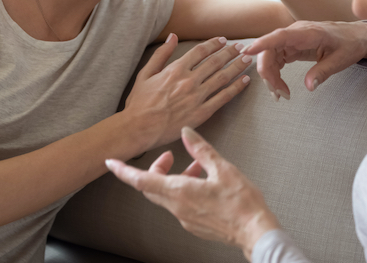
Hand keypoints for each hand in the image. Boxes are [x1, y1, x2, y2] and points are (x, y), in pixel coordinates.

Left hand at [106, 127, 278, 259]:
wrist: (256, 232)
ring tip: (195, 166)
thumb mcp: (222, 168)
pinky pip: (180, 204)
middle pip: (152, 187)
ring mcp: (185, 219)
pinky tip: (203, 181)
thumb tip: (186, 133)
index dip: (123, 171)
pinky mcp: (194, 225)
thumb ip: (200, 150)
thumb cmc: (242, 203)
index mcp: (179, 192)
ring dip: (174, 178)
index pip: (141, 180)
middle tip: (167, 156)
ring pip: (167, 195)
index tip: (110, 162)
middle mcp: (177, 208)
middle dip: (155, 168)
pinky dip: (184, 189)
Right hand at [123, 34, 251, 149]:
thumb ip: (161, 54)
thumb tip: (172, 37)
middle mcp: (189, 81)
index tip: (223, 40)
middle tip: (241, 47)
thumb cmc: (139, 102)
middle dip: (230, 53)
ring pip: (223, 77)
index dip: (214, 44)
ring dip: (237, 67)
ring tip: (247, 60)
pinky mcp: (202, 113)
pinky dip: (236, 88)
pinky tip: (245, 81)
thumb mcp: (145, 73)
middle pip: (215, 62)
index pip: (200, 51)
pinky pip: (223, 98)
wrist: (139, 128)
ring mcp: (197, 97)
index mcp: (175, 69)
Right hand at [242, 20, 366, 98]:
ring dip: (270, 76)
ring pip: (269, 56)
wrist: (356, 36)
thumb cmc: (349, 44)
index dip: (262, 43)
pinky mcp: (291, 46)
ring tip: (280, 95)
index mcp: (308, 33)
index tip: (247, 51)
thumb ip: (323, 72)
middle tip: (279, 94)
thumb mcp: (340, 60)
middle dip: (268, 73)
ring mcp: (292, 39)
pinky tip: (280, 86)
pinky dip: (275, 73)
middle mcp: (295, 33)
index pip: (279, 36)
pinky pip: (276, 58)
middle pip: (269, 50)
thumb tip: (308, 86)